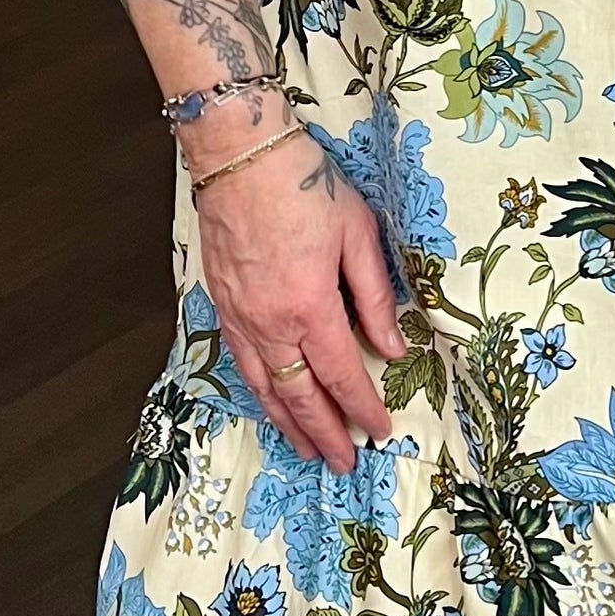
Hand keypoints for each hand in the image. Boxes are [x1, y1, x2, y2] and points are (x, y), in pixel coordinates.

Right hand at [194, 124, 406, 475]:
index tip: (380, 429)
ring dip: (287, 423)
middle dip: (324, 433)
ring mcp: (240, 317)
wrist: (239, 154)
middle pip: (300, 395)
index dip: (362, 406)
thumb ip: (375, 296)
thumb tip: (392, 346)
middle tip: (344, 462)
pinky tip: (270, 401)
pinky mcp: (221, 304)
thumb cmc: (304, 184)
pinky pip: (241, 363)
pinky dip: (259, 392)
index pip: (342, 374)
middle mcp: (270, 323)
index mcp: (310, 306)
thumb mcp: (357, 233)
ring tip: (306, 450)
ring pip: (265, 388)